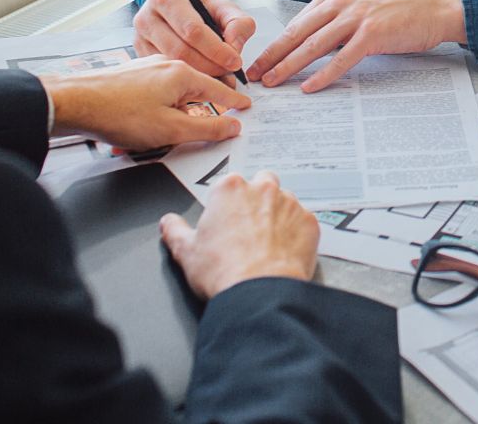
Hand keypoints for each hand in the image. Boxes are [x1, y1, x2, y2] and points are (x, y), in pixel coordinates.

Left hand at [41, 57, 250, 149]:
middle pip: (197, 89)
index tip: (246, 106)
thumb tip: (232, 126)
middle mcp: (168, 66)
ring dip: (179, 112)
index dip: (234, 101)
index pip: (219, 89)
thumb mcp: (171, 129)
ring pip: (175, 92)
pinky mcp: (132, 77)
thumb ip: (206, 129)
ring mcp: (148, 69)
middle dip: (206, 108)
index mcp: (182, 75)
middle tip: (218, 121)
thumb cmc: (120, 114)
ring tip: (172, 132)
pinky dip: (161, 109)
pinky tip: (149, 125)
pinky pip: (158, 93)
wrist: (75, 103)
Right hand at [133, 0, 254, 79]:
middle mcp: (147, 17)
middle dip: (209, 66)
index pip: (192, 30)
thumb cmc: (199, 5)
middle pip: (180, 51)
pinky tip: (202, 78)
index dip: (216, 49)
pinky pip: (164, 72)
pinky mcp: (140, 54)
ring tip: (219, 76)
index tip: (234, 61)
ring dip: (199, 75)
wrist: (179, 3)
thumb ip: (237, 22)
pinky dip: (186, 79)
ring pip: (172, 65)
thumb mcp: (223, 6)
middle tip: (228, 73)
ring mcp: (140, 38)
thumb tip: (234, 47)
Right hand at [159, 170, 317, 298]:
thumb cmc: (224, 271)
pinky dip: (297, 233)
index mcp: (230, 188)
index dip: (228, 204)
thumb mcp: (186, 252)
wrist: (258, 294)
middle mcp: (262, 188)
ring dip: (279, 215)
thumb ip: (175, 231)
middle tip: (249, 227)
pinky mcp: (309, 222)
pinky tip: (285, 252)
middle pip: (262, 183)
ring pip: (285, 200)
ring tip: (268, 243)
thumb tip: (168, 222)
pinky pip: (304, 222)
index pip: (230, 184)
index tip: (227, 220)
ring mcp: (289, 203)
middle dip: (257, 199)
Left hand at [247, 0, 466, 92]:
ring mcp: (357, 16)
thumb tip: (313, 43)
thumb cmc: (403, 8)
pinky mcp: (372, 34)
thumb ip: (337, 18)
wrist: (437, 5)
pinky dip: (323, 75)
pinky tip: (309, 87)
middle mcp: (342, 0)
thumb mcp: (363, 3)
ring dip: (288, 66)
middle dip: (272, 55)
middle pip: (298, 32)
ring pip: (313, 46)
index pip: (297, 21)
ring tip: (272, 82)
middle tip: (253, 74)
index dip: (276, 43)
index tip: (260, 59)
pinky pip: (341, 59)